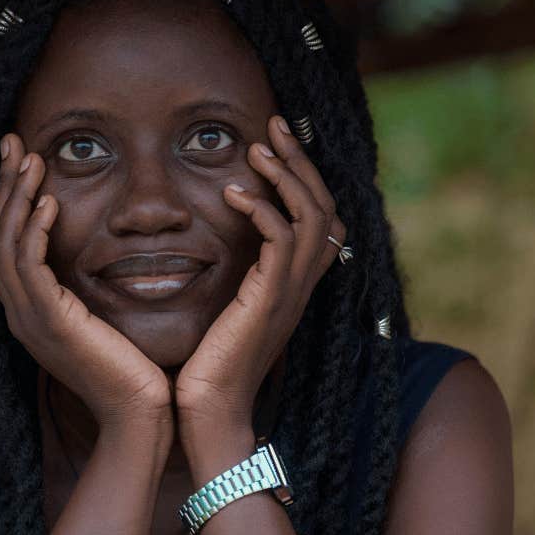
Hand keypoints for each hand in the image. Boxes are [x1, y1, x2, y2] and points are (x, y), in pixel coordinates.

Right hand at [0, 134, 172, 429]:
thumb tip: (100, 253)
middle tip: (13, 143)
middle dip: (3, 188)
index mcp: (30, 313)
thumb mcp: (103, 319)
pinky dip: (35, 232)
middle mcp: (19, 314)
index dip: (7, 201)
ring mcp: (30, 320)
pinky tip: (50, 204)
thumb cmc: (133, 369)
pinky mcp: (51, 324)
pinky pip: (30, 268)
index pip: (3, 246)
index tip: (20, 161)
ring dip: (17, 199)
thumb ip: (89, 289)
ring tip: (32, 161)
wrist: (140, 413)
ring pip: (5, 246)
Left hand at [175, 114, 346, 433]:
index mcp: (295, 286)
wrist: (209, 410)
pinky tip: (233, 195)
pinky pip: (281, 240)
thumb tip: (221, 243)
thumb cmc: (208, 366)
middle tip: (274, 124)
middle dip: (301, 160)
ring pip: (312, 216)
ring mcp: (290, 293)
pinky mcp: (270, 299)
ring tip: (255, 148)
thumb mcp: (227, 309)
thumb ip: (236, 276)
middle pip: (326, 206)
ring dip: (285, 175)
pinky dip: (262, 209)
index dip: (307, 177)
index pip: (322, 218)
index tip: (278, 143)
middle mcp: (302, 286)